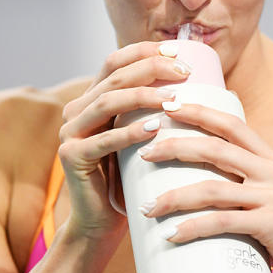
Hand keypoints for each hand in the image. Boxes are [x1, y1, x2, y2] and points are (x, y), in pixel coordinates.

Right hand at [55, 41, 190, 244]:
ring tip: (173, 99)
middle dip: (151, 68)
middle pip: (115, 76)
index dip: (144, 51)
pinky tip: (153, 129)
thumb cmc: (131, 176)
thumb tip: (202, 82)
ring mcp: (69, 133)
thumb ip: (153, 110)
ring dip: (143, 96)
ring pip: (108, 102)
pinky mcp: (71, 157)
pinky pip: (103, 140)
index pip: (116, 62)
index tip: (177, 51)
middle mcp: (76, 110)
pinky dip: (129, 133)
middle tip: (184, 72)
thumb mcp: (141, 135)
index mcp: (91, 98)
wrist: (103, 221)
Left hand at [136, 103, 272, 272]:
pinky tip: (173, 234)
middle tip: (144, 151)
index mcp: (271, 159)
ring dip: (174, 196)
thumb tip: (205, 178)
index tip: (169, 105)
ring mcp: (272, 197)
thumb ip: (247, 183)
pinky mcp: (271, 225)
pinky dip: (193, 228)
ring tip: (148, 207)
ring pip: (212, 188)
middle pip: (215, 148)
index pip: (231, 124)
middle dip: (175, 146)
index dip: (199, 112)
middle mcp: (272, 171)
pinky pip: (222, 223)